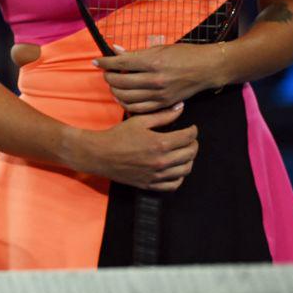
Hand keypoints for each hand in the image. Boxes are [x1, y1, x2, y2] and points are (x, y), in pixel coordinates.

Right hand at [75, 105, 198, 191]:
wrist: (100, 154)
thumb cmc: (118, 136)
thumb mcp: (139, 121)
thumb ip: (163, 115)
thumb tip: (181, 108)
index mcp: (160, 143)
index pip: (188, 137)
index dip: (193, 131)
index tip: (191, 128)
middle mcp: (162, 161)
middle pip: (190, 153)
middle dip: (193, 144)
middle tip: (189, 139)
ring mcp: (157, 175)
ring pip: (186, 169)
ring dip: (189, 159)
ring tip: (184, 153)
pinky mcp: (151, 184)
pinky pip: (174, 184)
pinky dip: (179, 176)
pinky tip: (175, 168)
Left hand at [95, 43, 225, 114]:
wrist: (207, 68)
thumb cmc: (184, 54)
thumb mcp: (159, 48)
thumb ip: (136, 53)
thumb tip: (115, 50)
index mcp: (152, 62)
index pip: (120, 63)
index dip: (104, 62)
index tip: (96, 62)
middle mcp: (154, 79)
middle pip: (120, 82)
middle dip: (108, 77)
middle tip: (106, 73)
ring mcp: (160, 94)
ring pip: (126, 97)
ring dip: (115, 91)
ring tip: (113, 85)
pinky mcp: (164, 103)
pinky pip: (139, 108)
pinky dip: (126, 103)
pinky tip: (123, 97)